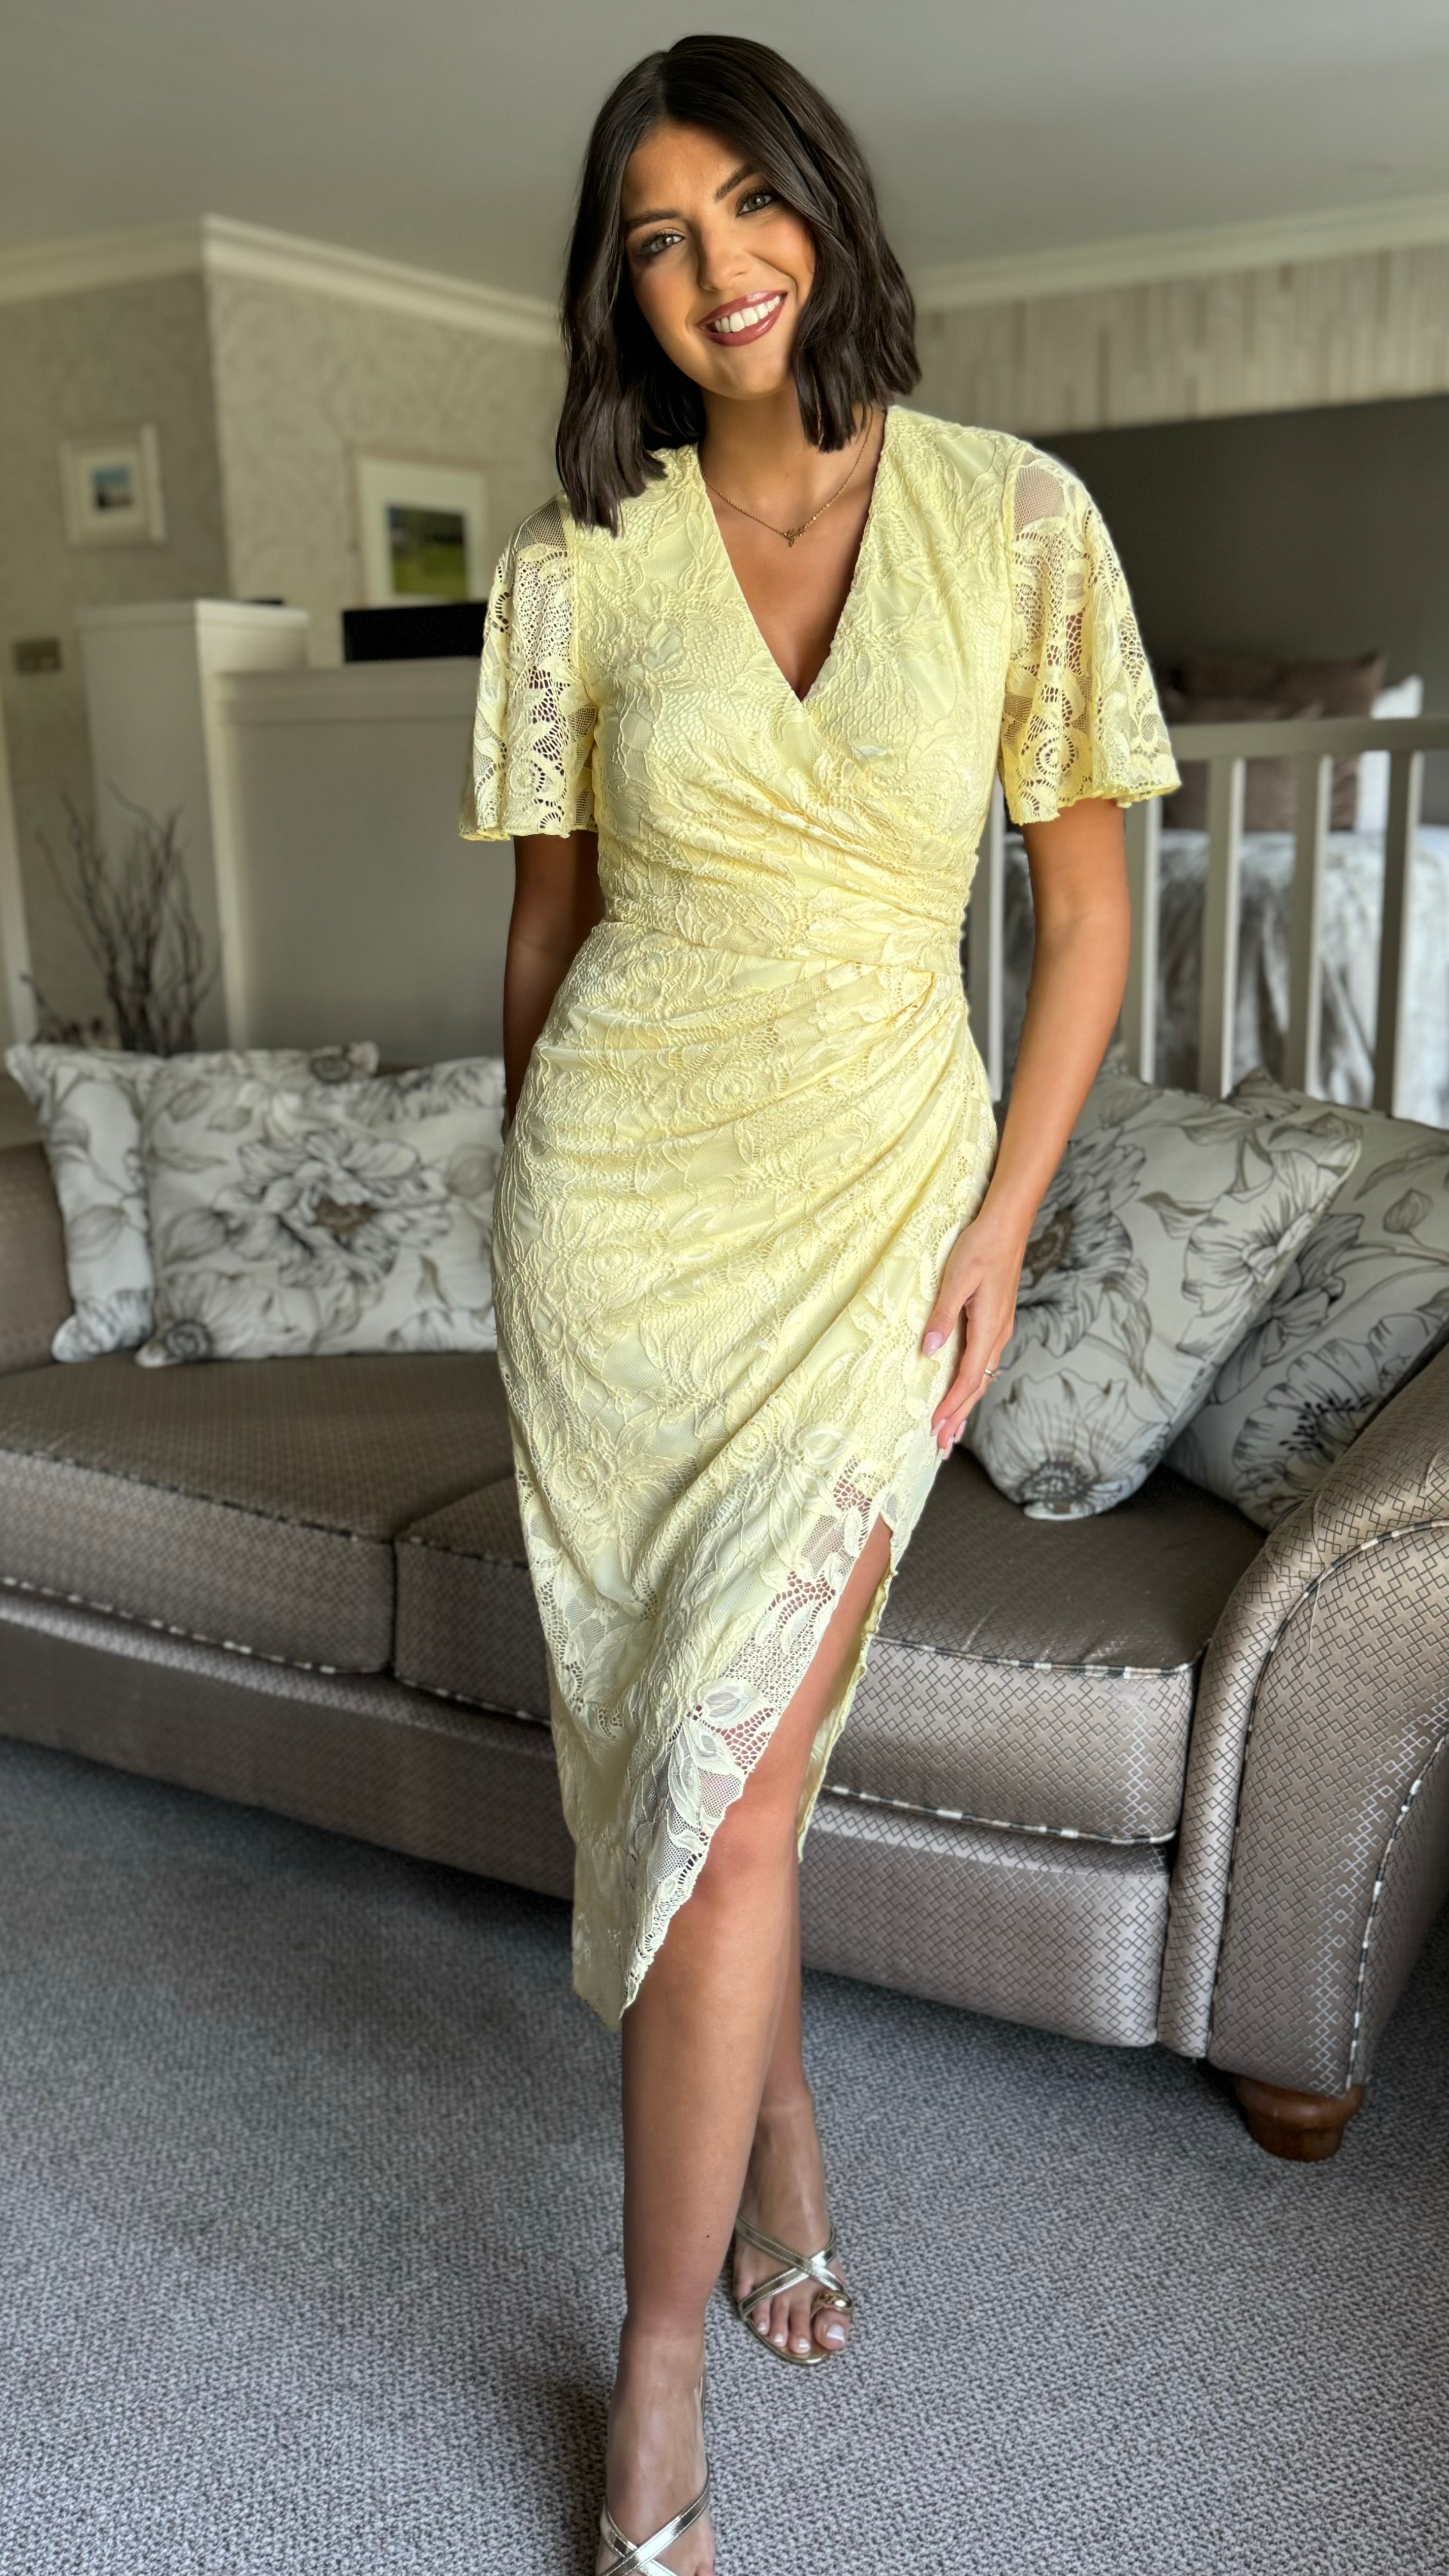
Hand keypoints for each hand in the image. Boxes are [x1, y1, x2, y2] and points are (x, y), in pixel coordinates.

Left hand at [920, 1212, 1025, 1453]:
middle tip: (941, 1446)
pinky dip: (971, 1384)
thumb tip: (929, 1350)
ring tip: (952, 1430)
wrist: (1007, 1224)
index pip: (968, 1378)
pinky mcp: (996, 1320)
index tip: (934, 1427)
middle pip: (977, 1386)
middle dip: (959, 1417)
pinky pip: (983, 1362)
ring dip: (966, 1405)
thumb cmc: (980, 1247)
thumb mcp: (956, 1279)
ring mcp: (999, 1328)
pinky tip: (964, 1390)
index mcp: (988, 1328)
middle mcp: (997, 1334)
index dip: (950, 1405)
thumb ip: (942, 1315)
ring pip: (982, 1376)